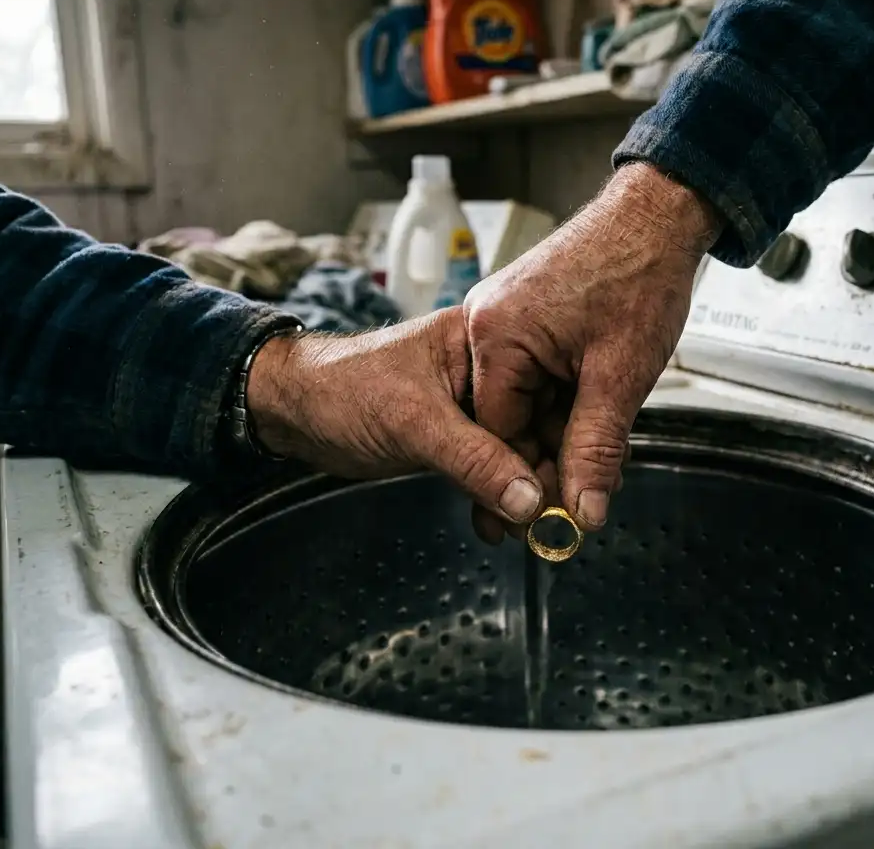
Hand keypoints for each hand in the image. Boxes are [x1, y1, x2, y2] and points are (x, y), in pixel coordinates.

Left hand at [244, 308, 544, 523]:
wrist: (292, 412)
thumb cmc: (341, 390)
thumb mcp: (416, 424)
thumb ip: (476, 461)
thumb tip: (529, 499)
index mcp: (483, 344)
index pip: (544, 388)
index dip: (565, 436)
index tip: (580, 482)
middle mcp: (485, 373)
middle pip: (539, 423)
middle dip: (551, 472)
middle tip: (562, 517)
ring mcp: (471, 408)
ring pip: (519, 451)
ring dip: (528, 491)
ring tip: (537, 529)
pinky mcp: (455, 438)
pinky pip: (493, 468)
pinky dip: (501, 497)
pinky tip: (505, 522)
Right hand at [463, 162, 720, 541]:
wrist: (660, 214)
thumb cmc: (639, 273)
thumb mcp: (619, 377)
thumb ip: (595, 449)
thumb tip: (581, 509)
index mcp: (495, 338)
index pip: (496, 433)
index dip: (527, 478)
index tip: (550, 517)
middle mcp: (489, 326)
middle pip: (508, 420)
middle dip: (549, 459)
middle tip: (582, 499)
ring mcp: (507, 319)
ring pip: (527, 403)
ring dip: (563, 434)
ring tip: (599, 465)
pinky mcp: (527, 317)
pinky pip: (537, 378)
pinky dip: (565, 404)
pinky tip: (594, 425)